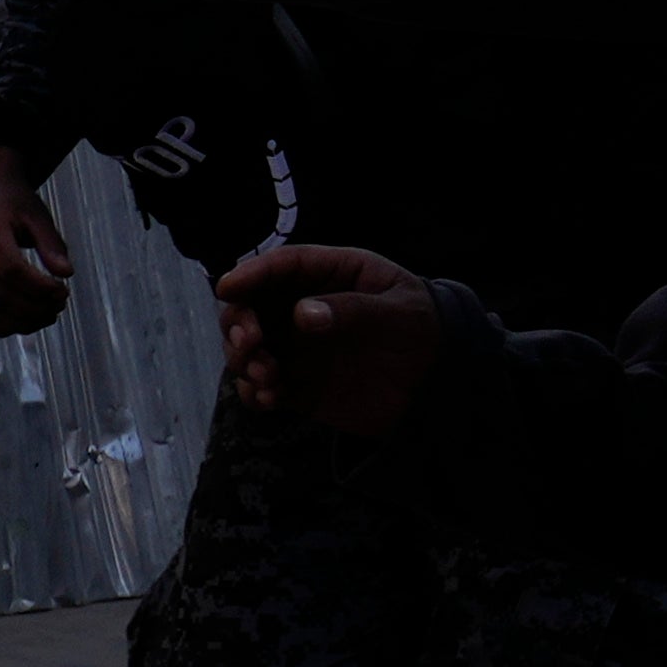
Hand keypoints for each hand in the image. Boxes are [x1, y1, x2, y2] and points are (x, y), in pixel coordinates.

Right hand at [0, 146, 76, 335]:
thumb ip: (52, 245)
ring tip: (46, 316)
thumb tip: (66, 274)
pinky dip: (1, 327)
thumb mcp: (38, 216)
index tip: (63, 289)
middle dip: (33, 309)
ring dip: (19, 323)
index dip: (39, 287)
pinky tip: (25, 320)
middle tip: (59, 306)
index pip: (10, 268)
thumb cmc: (14, 206)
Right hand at [212, 243, 443, 432]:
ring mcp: (297, 348)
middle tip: (251, 343)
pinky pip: (259, 388)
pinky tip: (270, 400)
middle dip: (239, 323)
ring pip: (246, 349)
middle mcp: (303, 308)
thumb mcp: (400, 313)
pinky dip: (254, 394)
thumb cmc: (425, 332)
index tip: (229, 288)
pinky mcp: (296, 385)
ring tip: (267, 377)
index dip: (252, 274)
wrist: (438, 385)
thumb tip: (301, 314)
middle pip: (250, 306)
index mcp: (331, 275)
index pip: (284, 266)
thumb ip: (354, 310)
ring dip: (243, 361)